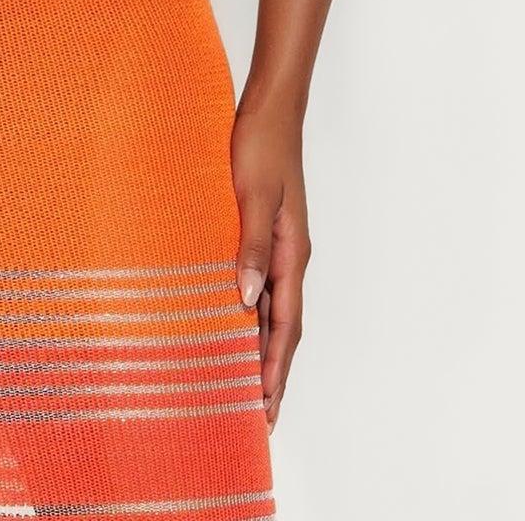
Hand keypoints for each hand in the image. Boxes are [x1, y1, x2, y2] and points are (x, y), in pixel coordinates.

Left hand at [230, 100, 310, 431]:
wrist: (269, 108)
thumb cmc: (260, 146)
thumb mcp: (251, 195)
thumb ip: (251, 247)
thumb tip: (248, 301)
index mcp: (292, 253)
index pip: (286, 326)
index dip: (275, 369)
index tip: (266, 409)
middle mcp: (289, 256)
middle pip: (284, 327)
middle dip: (272, 372)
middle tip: (259, 416)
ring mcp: (279, 245)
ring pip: (272, 310)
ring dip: (261, 347)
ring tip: (244, 384)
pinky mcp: (263, 231)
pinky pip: (261, 286)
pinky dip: (251, 315)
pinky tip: (233, 324)